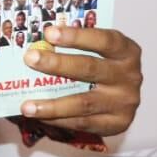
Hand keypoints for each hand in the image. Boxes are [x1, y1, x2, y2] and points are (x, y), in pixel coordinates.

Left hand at [19, 25, 141, 135]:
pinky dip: (58, 120)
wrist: (123, 98)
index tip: (49, 33)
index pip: (104, 41)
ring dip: (52, 104)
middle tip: (30, 59)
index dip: (76, 36)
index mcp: (127, 51)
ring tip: (26, 106)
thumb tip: (38, 42)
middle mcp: (129, 76)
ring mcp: (124, 102)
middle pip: (90, 69)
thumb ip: (76, 46)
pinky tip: (39, 117)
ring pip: (84, 103)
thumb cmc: (102, 66)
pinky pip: (83, 123)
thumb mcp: (98, 51)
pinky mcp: (118, 124)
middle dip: (57, 64)